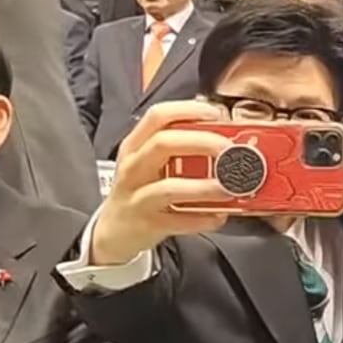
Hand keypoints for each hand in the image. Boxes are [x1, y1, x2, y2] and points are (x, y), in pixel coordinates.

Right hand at [90, 100, 234, 264]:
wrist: (113, 232)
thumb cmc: (139, 191)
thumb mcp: (148, 163)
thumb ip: (180, 149)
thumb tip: (225, 139)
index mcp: (135, 145)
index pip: (158, 116)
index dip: (189, 111)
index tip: (216, 114)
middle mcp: (133, 167)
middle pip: (164, 144)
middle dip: (202, 142)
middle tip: (229, 150)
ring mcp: (138, 197)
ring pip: (170, 187)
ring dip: (204, 186)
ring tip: (228, 187)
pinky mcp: (148, 224)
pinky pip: (178, 221)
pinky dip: (202, 218)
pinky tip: (219, 216)